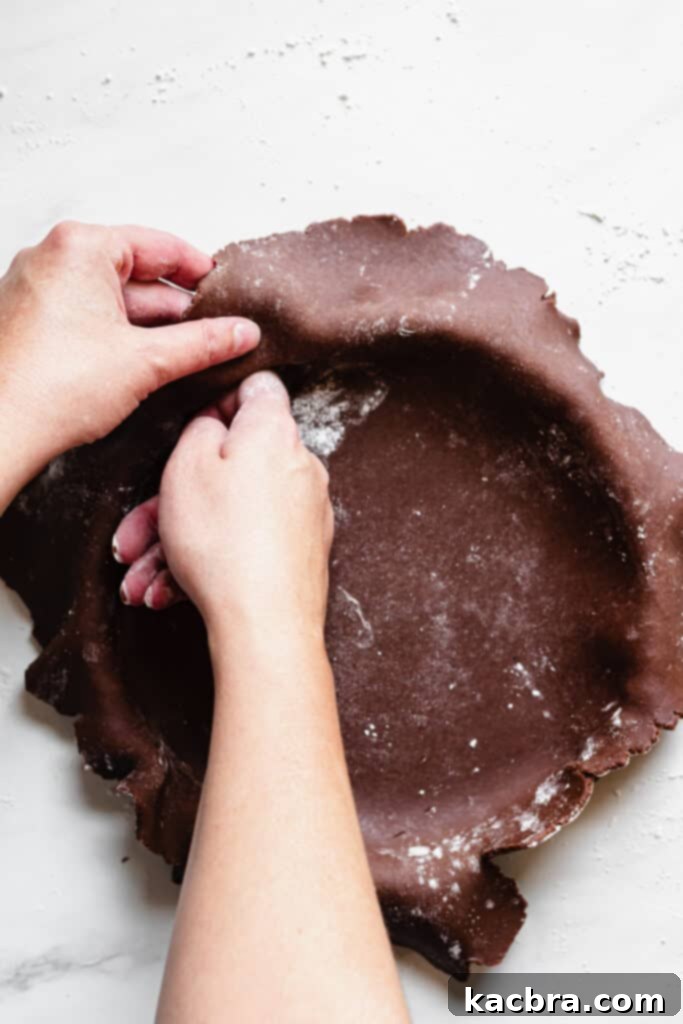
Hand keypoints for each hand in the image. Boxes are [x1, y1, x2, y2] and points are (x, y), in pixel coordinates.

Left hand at [0, 221, 259, 472]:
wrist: (0, 431)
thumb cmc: (52, 388)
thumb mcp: (148, 361)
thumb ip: (203, 342)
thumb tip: (240, 333)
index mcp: (79, 247)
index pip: (158, 245)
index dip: (199, 270)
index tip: (225, 290)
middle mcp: (51, 258)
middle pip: (134, 273)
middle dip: (176, 306)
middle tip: (214, 331)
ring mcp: (34, 289)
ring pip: (110, 299)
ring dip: (149, 325)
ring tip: (186, 353)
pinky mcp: (28, 321)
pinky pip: (84, 316)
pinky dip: (116, 334)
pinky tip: (142, 362)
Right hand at [113, 372, 333, 638]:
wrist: (265, 624)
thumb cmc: (223, 542)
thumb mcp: (187, 466)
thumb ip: (200, 429)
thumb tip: (216, 424)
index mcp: (274, 432)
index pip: (257, 389)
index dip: (218, 402)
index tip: (189, 432)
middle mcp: (299, 467)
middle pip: (228, 468)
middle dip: (171, 502)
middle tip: (134, 537)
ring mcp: (303, 513)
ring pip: (227, 515)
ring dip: (175, 545)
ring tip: (142, 580)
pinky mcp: (299, 553)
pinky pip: (243, 545)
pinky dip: (205, 564)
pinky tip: (168, 593)